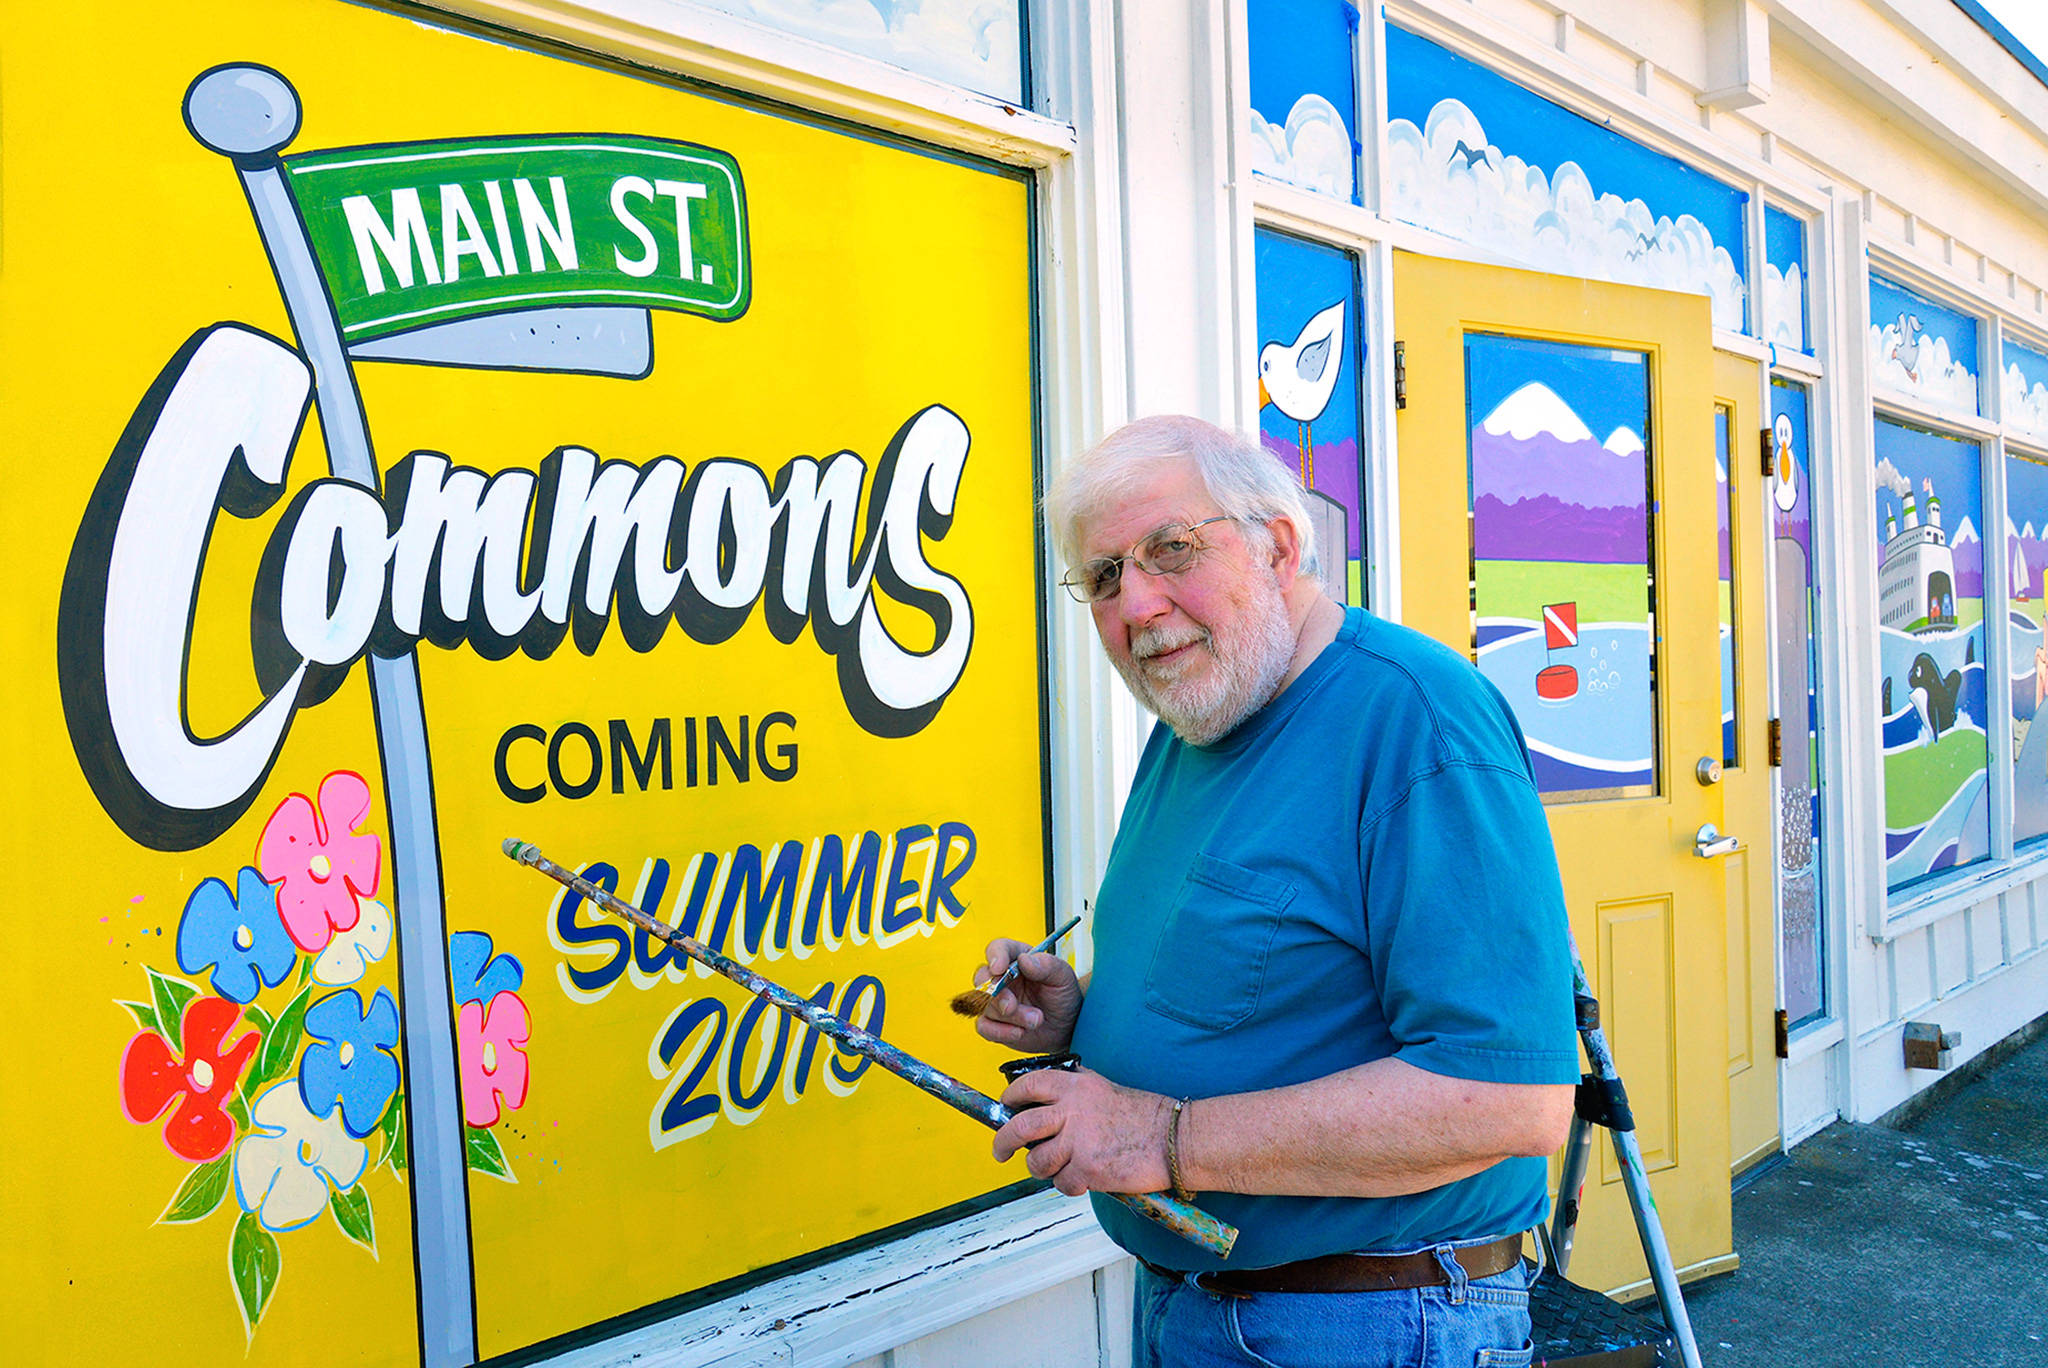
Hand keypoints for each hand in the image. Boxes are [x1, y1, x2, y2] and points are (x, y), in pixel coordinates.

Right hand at [970, 937, 1083, 1053]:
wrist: (1067, 1026)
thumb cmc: (1063, 996)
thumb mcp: (1063, 977)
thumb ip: (1046, 965)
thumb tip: (1024, 960)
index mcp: (1017, 958)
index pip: (998, 948)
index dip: (995, 956)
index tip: (999, 968)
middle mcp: (1002, 978)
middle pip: (983, 978)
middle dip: (997, 994)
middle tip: (1012, 1006)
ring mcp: (996, 1001)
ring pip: (986, 1005)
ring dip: (1011, 1016)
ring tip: (1036, 1020)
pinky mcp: (994, 1023)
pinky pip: (984, 1027)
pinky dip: (1000, 1031)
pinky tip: (1019, 1032)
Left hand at [991, 1067, 1170, 1196]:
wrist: (1173, 1139)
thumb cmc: (1143, 1117)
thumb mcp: (1103, 1089)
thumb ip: (1073, 1092)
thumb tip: (1043, 1104)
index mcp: (1075, 1087)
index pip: (1028, 1085)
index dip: (1011, 1097)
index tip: (1006, 1107)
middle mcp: (1072, 1110)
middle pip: (1020, 1126)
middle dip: (1003, 1142)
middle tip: (1001, 1151)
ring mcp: (1078, 1141)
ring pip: (1037, 1161)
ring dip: (1041, 1169)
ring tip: (1056, 1168)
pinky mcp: (1087, 1169)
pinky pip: (1062, 1183)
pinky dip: (1069, 1185)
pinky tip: (1084, 1179)